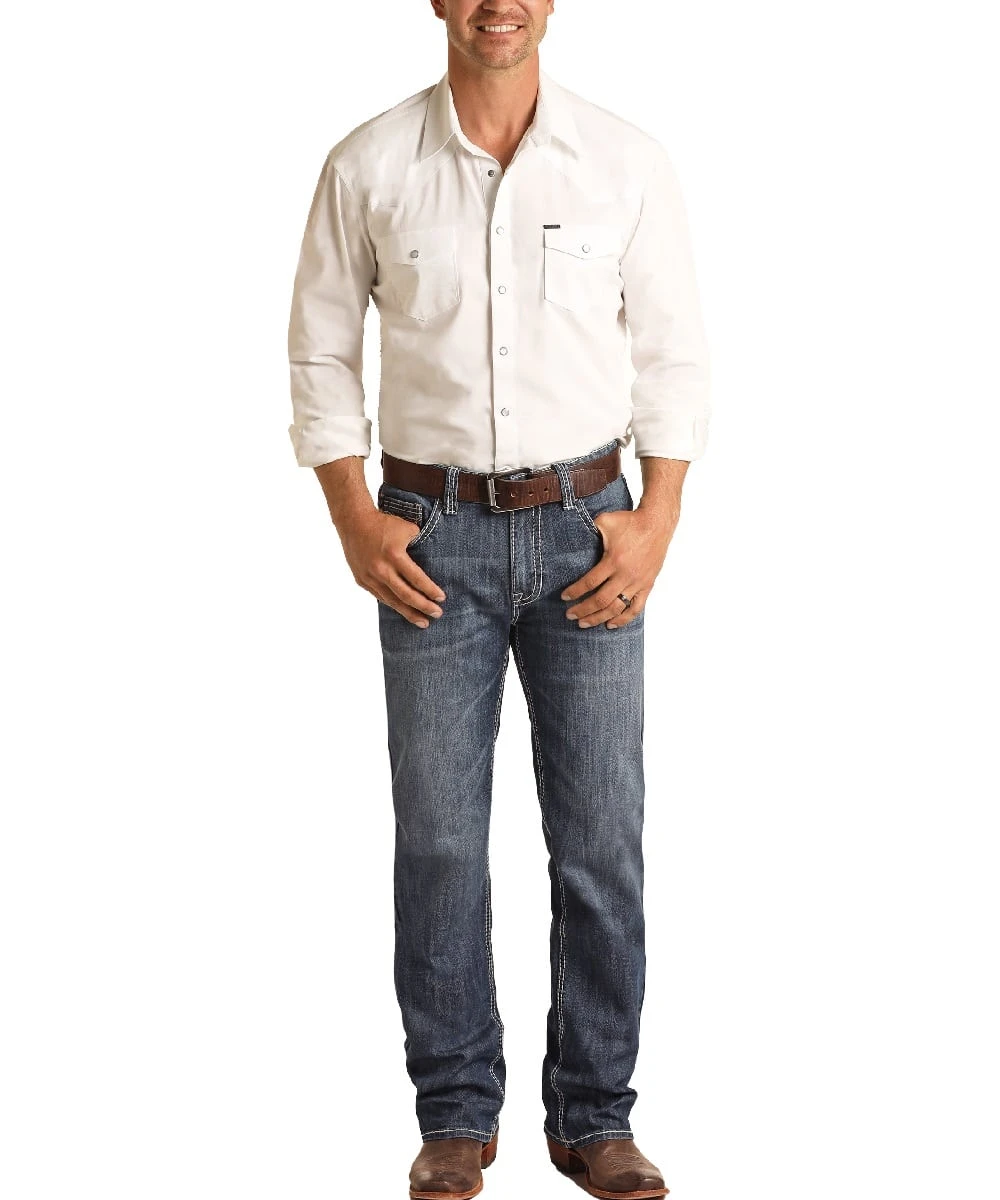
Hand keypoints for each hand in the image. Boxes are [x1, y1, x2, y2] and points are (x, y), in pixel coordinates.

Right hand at [341, 509, 446, 627]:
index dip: (430, 591)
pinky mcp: (362, 580)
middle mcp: (381, 569)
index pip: (417, 579)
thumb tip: (431, 559)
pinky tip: (404, 610)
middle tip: (437, 614)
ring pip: (392, 601)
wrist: (353, 522)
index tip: (441, 599)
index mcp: (394, 555)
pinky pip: (381, 596)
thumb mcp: (407, 529)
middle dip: (423, 607)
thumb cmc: (383, 524)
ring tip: (422, 622)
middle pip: (406, 595)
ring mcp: (370, 577)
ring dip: (408, 613)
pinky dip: (394, 604)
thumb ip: (420, 544)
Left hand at [560, 504, 679, 628]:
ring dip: (598, 618)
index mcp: (614, 560)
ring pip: (616, 608)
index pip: (590, 583)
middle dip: (583, 610)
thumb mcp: (605, 521)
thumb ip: (588, 530)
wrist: (657, 523)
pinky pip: (635, 608)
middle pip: (601, 600)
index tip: (564, 597)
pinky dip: (623, 619)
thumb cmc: (629, 521)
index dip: (575, 592)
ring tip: (584, 624)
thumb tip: (570, 535)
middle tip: (570, 615)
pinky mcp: (647, 585)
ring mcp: (638, 582)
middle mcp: (626, 575)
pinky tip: (610, 625)